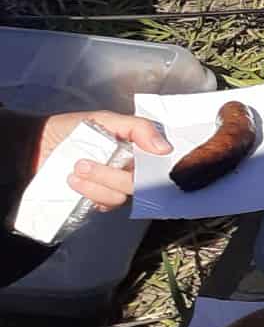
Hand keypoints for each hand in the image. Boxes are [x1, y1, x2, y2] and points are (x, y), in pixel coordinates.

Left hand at [36, 111, 169, 210]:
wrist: (36, 146)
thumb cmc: (69, 129)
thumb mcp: (104, 120)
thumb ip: (137, 128)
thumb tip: (165, 148)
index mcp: (136, 151)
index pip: (158, 165)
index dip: (154, 169)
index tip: (133, 163)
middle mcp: (129, 171)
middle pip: (137, 185)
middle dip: (110, 177)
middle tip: (82, 165)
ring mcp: (113, 188)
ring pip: (120, 197)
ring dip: (95, 187)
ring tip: (72, 174)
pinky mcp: (96, 200)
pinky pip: (104, 206)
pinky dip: (92, 198)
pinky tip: (75, 186)